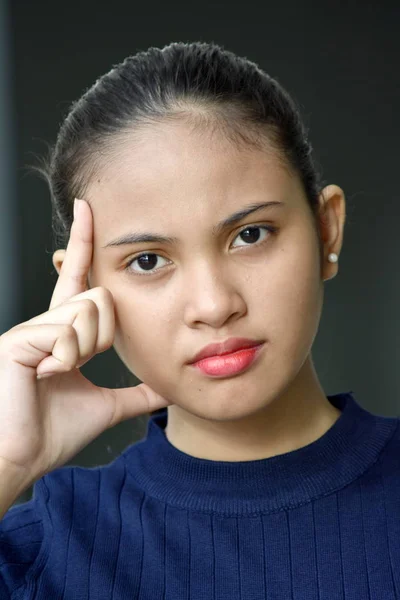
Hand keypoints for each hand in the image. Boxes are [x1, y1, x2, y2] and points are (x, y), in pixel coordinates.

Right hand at [0, 198, 172, 487]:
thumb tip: (166, 390)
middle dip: (102, 337)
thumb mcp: (106, 407)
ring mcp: (30, 327)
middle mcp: (45, 322)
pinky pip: (68, 330)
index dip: (83, 244)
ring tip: (57, 373)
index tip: (89, 208)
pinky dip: (66, 359)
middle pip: (100, 299)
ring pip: (88, 312)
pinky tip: (45, 374)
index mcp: (62, 334)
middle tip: (76, 365)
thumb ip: (136, 394)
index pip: (78, 278)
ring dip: (83, 351)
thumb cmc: (50, 434)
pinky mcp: (19, 338)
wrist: (19, 460)